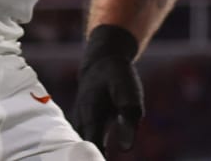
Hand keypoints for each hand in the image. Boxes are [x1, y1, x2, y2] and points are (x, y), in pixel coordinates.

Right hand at [72, 24, 143, 151]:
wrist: (103, 59)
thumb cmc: (118, 76)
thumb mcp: (129, 94)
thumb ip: (129, 120)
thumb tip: (126, 150)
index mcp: (90, 118)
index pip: (89, 152)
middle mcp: (81, 125)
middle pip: (81, 153)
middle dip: (88, 159)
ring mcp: (81, 125)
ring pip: (81, 148)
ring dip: (88, 155)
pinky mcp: (86, 125)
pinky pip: (86, 145)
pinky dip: (91, 153)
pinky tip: (98, 154)